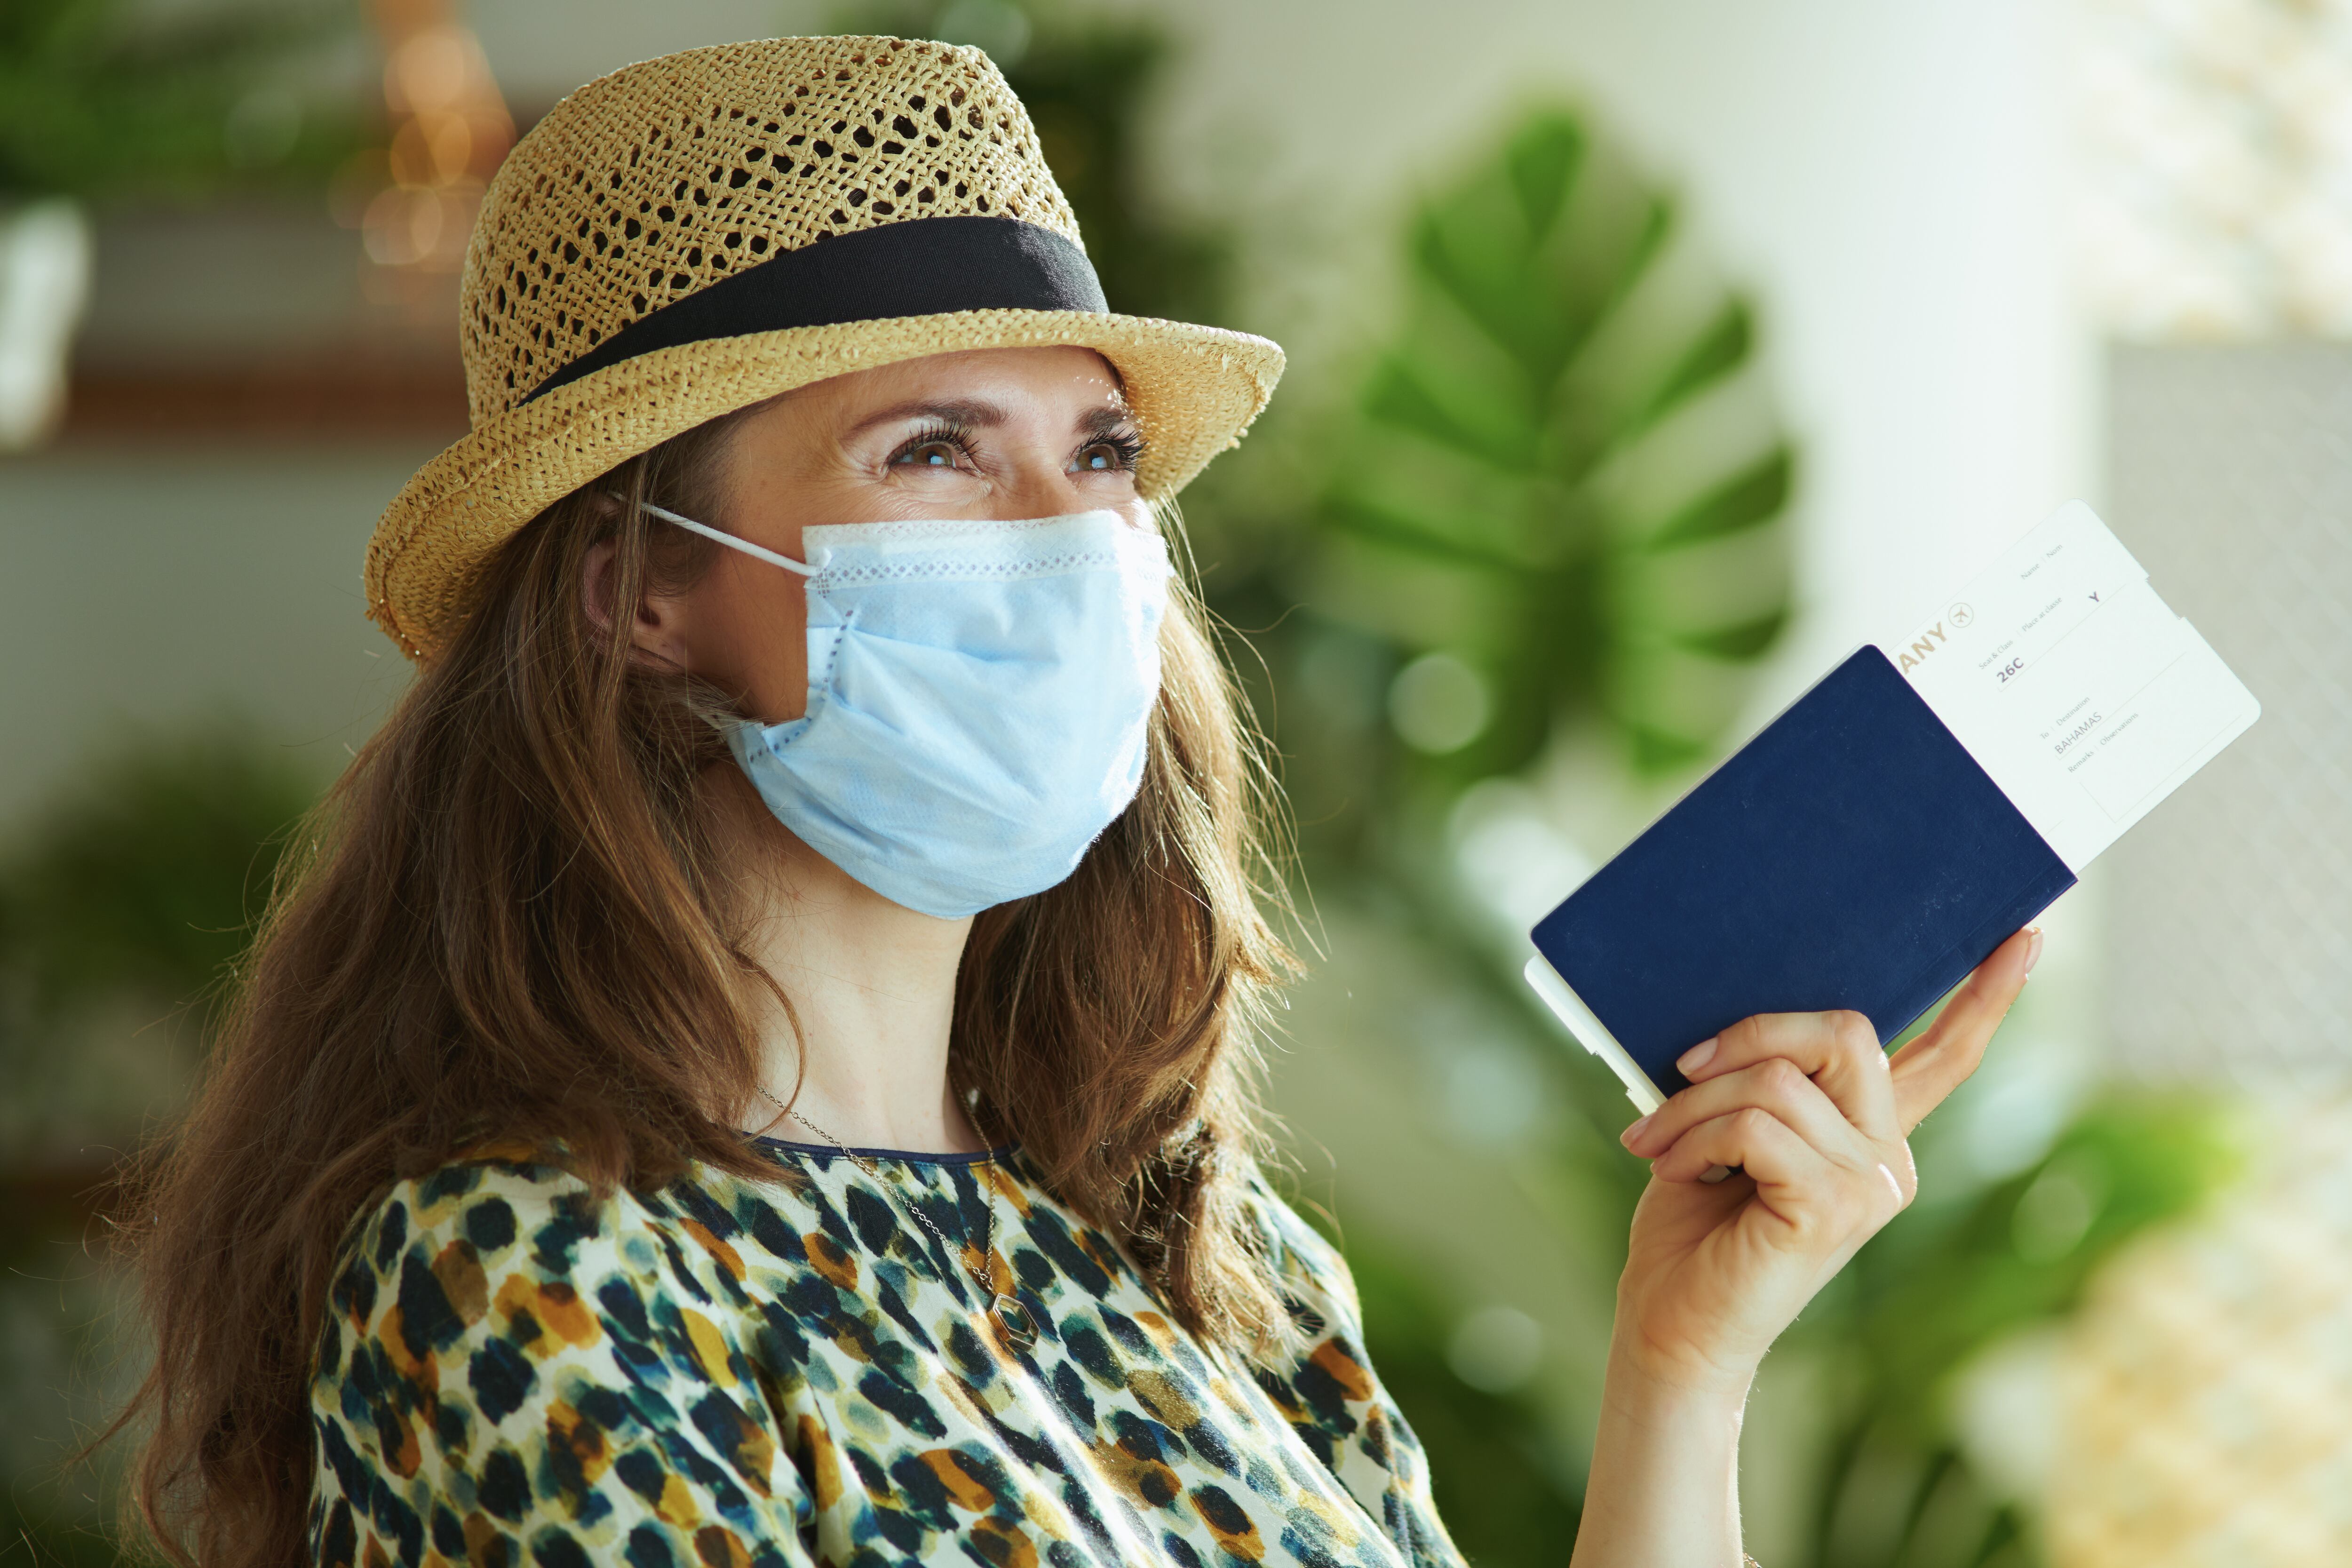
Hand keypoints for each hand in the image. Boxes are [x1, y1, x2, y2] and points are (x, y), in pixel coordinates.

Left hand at [1608, 926, 2041, 1396]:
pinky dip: (1696, 1136)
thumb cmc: (1692, 1224)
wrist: (1671, 1322)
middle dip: (1748, 1035)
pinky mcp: (1835, 1208)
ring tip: (1655, 1140)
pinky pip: (1757, 1124)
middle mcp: (1889, 1156)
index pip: (1944, 1056)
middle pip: (1845, 1032)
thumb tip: (1743, 1015)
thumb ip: (1762, 1076)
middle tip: (1680, 1071)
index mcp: (1870, 1131)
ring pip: (1778, 1079)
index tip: (2023, 936)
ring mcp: (1871, 1184)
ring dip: (1694, 1102)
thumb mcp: (1728, 1128)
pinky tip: (1675, 1170)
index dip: (1984, 996)